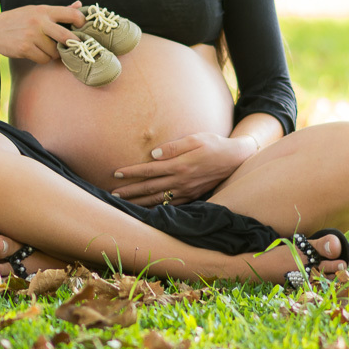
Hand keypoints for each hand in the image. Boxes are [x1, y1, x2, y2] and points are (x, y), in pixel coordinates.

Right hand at [0, 1, 86, 64]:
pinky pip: (44, 59)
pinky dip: (42, 59)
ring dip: (53, 54)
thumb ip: (58, 10)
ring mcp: (32, 35)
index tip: (82, 30)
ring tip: (45, 48)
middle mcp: (39, 21)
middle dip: (73, 45)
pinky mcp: (25, 48)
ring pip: (55, 52)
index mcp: (44, 10)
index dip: (82, 23)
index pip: (71, 14)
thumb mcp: (36, 11)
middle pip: (67, 37)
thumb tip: (79, 4)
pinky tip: (35, 53)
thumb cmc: (19, 20)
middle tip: (74, 48)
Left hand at [109, 133, 255, 206]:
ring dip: (140, 202)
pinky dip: (157, 208)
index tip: (116, 174)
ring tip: (124, 204)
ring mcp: (187, 191)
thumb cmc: (213, 144)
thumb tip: (152, 154)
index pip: (149, 170)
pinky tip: (147, 209)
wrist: (235, 159)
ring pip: (158, 199)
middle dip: (130, 191)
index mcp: (179, 165)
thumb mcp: (194, 139)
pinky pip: (171, 205)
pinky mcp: (192, 196)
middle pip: (150, 188)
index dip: (131, 173)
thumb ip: (172, 147)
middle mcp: (181, 181)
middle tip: (112, 194)